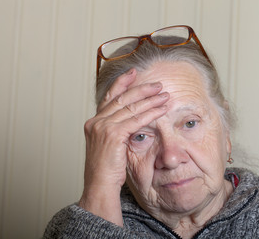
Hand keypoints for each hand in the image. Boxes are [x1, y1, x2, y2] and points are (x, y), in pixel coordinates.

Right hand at [79, 69, 168, 224]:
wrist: (99, 185)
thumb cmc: (106, 169)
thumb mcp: (109, 145)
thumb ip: (116, 130)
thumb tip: (130, 120)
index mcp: (94, 122)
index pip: (109, 97)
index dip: (122, 83)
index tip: (133, 73)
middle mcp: (96, 121)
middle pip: (122, 98)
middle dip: (141, 89)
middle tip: (157, 84)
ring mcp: (103, 127)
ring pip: (131, 107)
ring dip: (150, 99)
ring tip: (164, 94)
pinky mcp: (113, 134)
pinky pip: (136, 120)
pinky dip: (151, 113)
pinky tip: (162, 109)